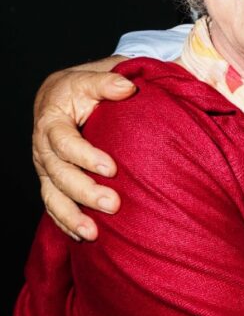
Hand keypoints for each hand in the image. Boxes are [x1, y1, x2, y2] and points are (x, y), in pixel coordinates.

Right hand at [32, 59, 132, 240]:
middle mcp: (43, 148)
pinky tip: (81, 237)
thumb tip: (128, 88)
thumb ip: (107, 82)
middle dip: (84, 191)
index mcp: (51, 122)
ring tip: (92, 233)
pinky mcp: (51, 181)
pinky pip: (53, 206)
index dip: (86, 156)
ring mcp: (45, 168)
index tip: (112, 168)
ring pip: (52, 196)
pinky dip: (64, 223)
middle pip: (59, 174)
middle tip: (113, 204)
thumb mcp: (90, 79)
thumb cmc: (79, 88)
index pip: (64, 142)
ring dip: (71, 216)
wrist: (60, 97)